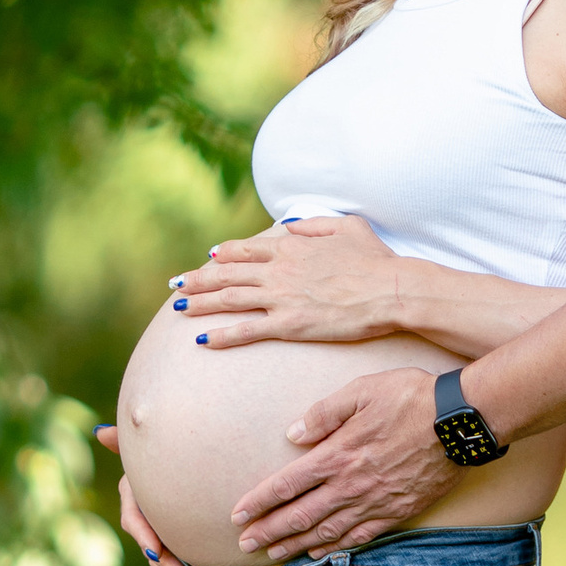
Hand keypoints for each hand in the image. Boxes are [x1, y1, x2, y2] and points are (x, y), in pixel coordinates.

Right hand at [95, 425, 191, 565]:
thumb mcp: (156, 451)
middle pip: (149, 545)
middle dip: (164, 564)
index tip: (157, 549)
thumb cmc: (172, 454)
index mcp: (136, 494)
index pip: (134, 518)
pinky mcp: (170, 545)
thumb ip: (127, 444)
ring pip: (159, 560)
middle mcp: (144, 515)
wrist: (200, 470)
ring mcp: (156, 532)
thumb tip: (100, 432)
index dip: (144, 535)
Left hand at [169, 213, 405, 348]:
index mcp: (291, 246)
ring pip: (229, 299)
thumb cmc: (376, 259)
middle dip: (197, 279)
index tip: (208, 257)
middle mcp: (279, 269)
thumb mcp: (346, 226)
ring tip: (178, 309)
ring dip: (200, 304)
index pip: (246, 249)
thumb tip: (289, 225)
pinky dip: (221, 335)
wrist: (391, 290)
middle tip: (175, 285)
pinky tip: (202, 340)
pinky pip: (246, 329)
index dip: (224, 254)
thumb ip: (313, 224)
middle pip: (228, 273)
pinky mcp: (289, 324)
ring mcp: (281, 297)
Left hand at [228, 366, 447, 558]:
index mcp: (336, 454)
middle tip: (244, 545)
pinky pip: (359, 537)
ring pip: (325, 532)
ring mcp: (374, 502)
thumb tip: (293, 434)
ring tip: (271, 554)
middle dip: (268, 532)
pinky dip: (334, 547)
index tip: (237, 515)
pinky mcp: (397, 512)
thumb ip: (324, 413)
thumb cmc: (411, 398)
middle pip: (298, 515)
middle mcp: (350, 485)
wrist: (460, 422)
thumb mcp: (362, 390)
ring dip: (294, 545)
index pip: (286, 485)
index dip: (258, 502)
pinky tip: (318, 552)